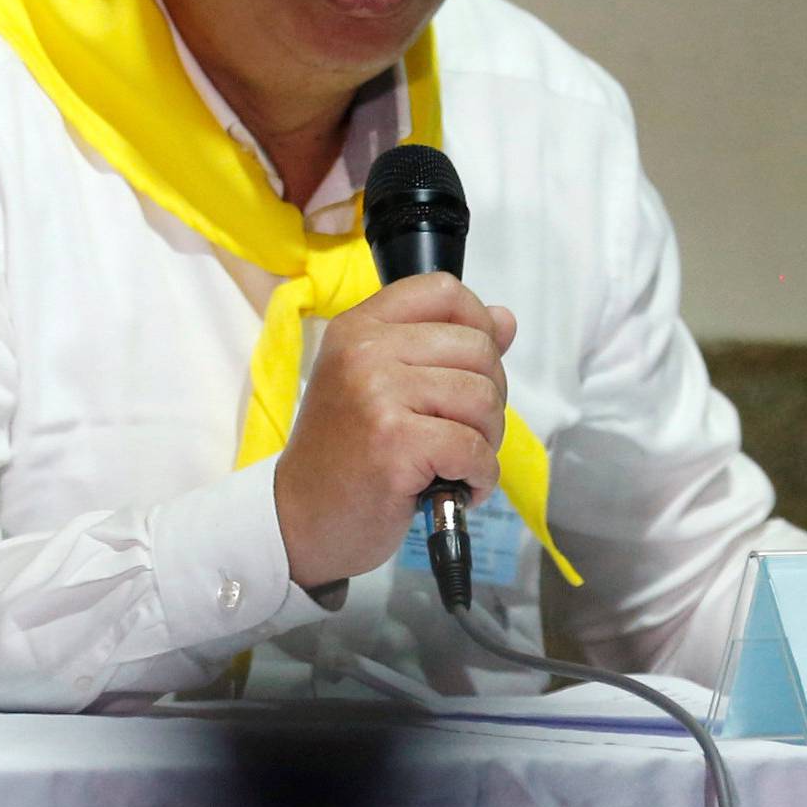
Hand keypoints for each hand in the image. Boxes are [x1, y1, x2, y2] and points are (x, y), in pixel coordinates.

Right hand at [272, 272, 515, 590]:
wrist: (301, 516)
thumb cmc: (343, 451)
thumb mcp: (379, 382)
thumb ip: (440, 344)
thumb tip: (505, 319)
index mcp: (359, 326)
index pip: (444, 290)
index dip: (478, 325)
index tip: (471, 366)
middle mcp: (365, 350)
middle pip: (478, 347)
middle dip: (490, 396)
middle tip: (462, 430)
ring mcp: (377, 394)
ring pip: (482, 399)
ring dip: (486, 440)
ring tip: (456, 459)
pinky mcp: (394, 443)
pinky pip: (474, 449)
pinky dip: (480, 477)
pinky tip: (456, 486)